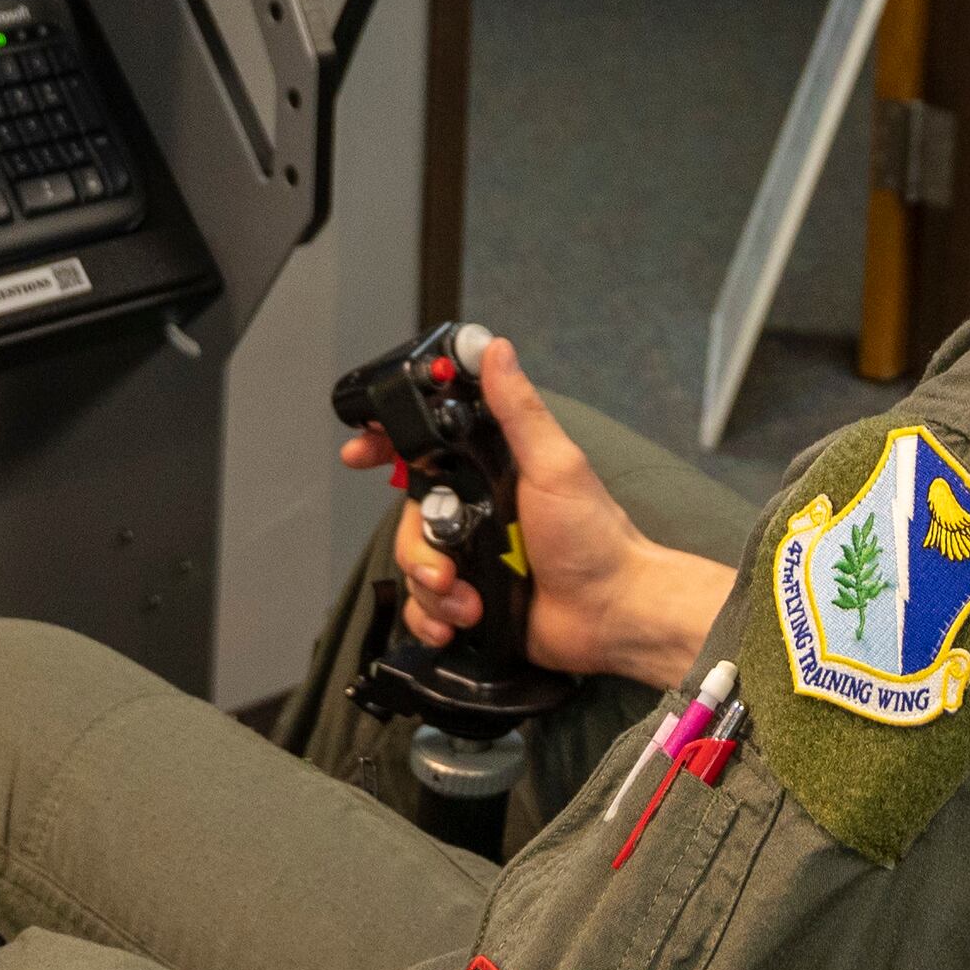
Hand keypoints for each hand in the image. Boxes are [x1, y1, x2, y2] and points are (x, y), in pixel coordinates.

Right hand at [339, 335, 733, 695]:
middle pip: (409, 516)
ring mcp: (473, 555)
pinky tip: (459, 620)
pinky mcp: (472, 598)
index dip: (387, 446)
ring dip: (433, 587)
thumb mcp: (554, 465)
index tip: (359, 451)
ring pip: (413, 564)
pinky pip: (425, 606)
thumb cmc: (595, 537)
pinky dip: (434, 616)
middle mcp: (478, 509)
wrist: (610, 614)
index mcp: (493, 470)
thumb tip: (495, 349)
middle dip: (418, 546)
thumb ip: (518, 410)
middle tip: (445, 563)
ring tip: (467, 598)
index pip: (428, 447)